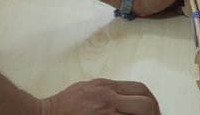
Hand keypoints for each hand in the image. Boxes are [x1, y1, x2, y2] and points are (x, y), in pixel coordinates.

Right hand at [39, 79, 158, 114]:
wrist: (46, 114)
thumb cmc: (64, 104)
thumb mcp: (88, 88)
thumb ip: (107, 91)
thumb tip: (123, 97)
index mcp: (107, 87)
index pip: (141, 90)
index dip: (151, 101)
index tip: (152, 110)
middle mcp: (109, 98)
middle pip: (146, 104)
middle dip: (154, 112)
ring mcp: (107, 113)